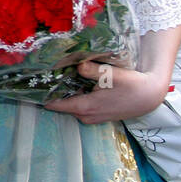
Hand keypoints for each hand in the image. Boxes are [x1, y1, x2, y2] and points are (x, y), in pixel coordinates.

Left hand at [44, 24, 180, 124]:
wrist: (151, 96)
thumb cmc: (132, 85)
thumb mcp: (112, 75)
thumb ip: (91, 70)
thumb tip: (77, 64)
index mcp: (85, 107)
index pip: (55, 104)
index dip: (43, 96)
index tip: (30, 87)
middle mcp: (86, 116)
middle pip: (62, 105)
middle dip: (54, 93)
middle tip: (44, 77)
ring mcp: (93, 117)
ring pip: (72, 106)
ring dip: (66, 95)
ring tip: (58, 79)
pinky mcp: (100, 115)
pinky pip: (81, 107)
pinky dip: (77, 97)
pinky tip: (77, 84)